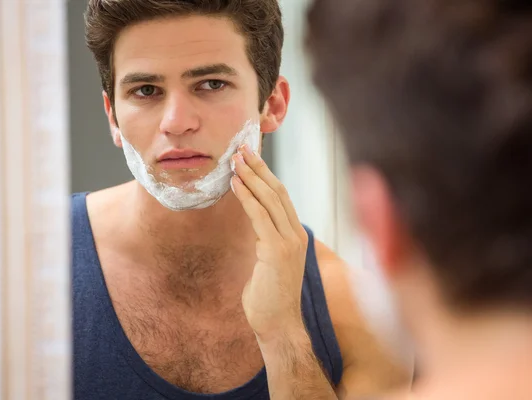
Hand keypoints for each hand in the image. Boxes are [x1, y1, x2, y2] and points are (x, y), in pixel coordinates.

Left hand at [231, 144, 308, 341]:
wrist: (278, 324)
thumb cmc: (270, 296)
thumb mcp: (270, 262)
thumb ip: (267, 241)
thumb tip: (256, 227)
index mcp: (296, 236)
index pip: (282, 197)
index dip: (266, 175)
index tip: (251, 159)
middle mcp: (296, 235)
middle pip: (278, 192)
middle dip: (258, 168)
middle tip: (241, 149)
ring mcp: (289, 242)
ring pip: (270, 199)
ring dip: (251, 177)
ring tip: (235, 160)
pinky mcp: (277, 250)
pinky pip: (259, 216)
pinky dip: (247, 197)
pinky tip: (235, 184)